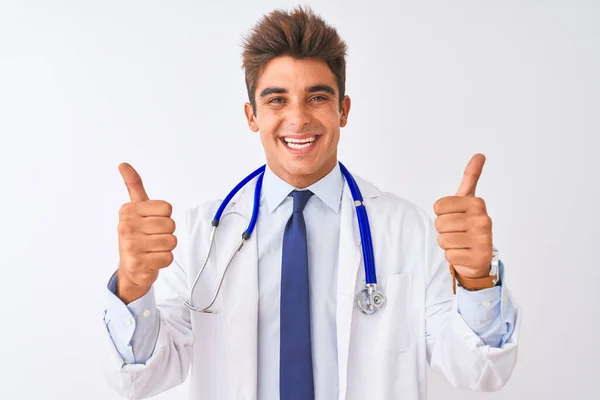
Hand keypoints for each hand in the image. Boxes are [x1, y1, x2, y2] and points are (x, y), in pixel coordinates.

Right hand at [117, 163, 176, 303]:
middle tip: (152, 238)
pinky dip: (164, 260)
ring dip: (166, 247)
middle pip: (171, 225)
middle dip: (166, 233)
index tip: (152, 222)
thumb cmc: (136, 236)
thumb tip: (123, 164)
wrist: (130, 269)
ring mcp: (131, 246)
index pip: (167, 208)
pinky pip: (168, 257)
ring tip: (152, 249)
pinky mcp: (138, 264)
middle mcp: (127, 226)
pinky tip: (152, 260)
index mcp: (128, 210)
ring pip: (171, 241)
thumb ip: (133, 186)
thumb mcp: (135, 209)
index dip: (165, 217)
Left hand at [433, 154, 492, 278]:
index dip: (441, 213)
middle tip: (458, 232)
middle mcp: (483, 219)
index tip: (455, 216)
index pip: (438, 206)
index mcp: (477, 203)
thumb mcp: (468, 201)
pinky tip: (464, 254)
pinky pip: (449, 256)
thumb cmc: (469, 226)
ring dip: (447, 244)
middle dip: (444, 230)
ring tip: (461, 243)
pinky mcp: (479, 257)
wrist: (479, 256)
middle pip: (439, 223)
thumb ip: (471, 178)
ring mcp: (483, 239)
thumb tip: (479, 155)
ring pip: (443, 240)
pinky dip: (453, 257)